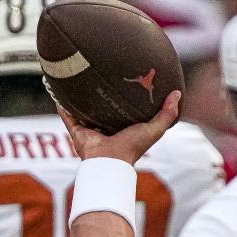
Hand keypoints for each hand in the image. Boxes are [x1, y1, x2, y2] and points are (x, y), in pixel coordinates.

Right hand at [58, 90, 181, 163]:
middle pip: (103, 108)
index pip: (125, 110)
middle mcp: (107, 128)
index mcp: (124, 127)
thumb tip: (177, 93)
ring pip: (84, 110)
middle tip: (101, 75)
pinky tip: (58, 90)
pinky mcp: (78, 131)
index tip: (129, 79)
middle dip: (102, 95)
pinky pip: (68, 116)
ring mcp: (91, 129)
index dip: (127, 97)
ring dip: (80, 98)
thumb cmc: (133, 146)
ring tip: (77, 78)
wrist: (110, 161)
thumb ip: (167, 113)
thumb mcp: (155, 129)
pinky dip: (62, 105)